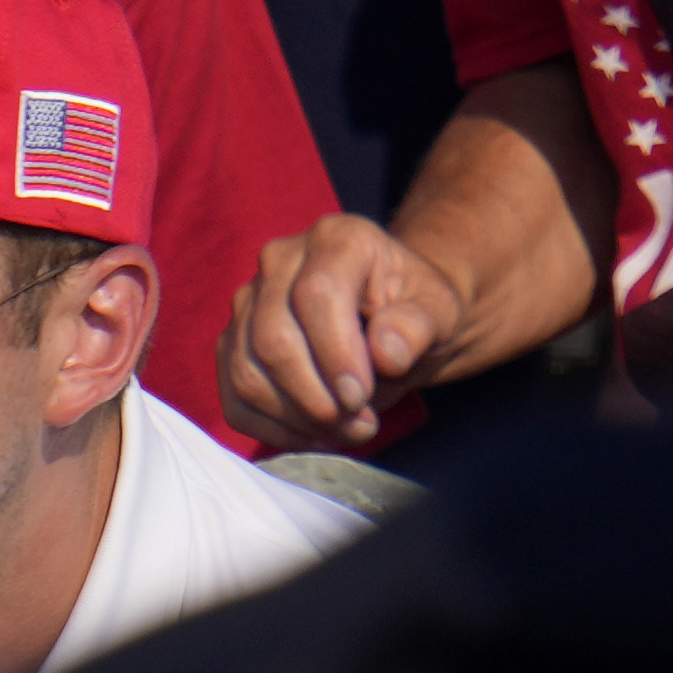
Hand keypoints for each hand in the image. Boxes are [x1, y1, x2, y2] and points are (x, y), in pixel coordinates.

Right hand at [220, 210, 465, 449]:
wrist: (391, 317)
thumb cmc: (415, 310)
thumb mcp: (439, 311)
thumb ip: (418, 326)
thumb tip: (386, 353)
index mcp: (335, 240)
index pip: (316, 294)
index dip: (334, 354)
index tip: (361, 398)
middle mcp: (279, 261)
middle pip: (273, 338)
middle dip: (315, 397)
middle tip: (361, 424)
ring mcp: (249, 301)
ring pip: (247, 371)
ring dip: (296, 417)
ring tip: (345, 430)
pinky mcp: (234, 341)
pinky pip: (234, 396)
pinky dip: (272, 427)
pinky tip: (313, 432)